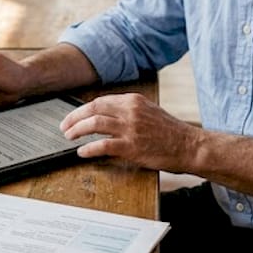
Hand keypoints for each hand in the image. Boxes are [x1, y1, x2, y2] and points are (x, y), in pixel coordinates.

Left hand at [59, 94, 201, 171]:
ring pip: (95, 124)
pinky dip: (89, 148)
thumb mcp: (149, 111)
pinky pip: (103, 145)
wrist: (188, 145)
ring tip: (69, 137)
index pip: (100, 101)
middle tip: (64, 126)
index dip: (83, 109)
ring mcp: (131, 128)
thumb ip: (129, 111)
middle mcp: (130, 111)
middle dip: (74, 117)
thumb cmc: (170, 132)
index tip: (73, 117)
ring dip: (77, 130)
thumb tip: (106, 116)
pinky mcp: (132, 146)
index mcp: (133, 100)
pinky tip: (82, 152)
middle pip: (93, 109)